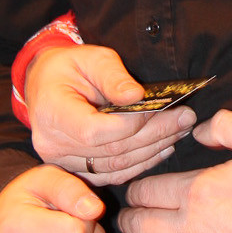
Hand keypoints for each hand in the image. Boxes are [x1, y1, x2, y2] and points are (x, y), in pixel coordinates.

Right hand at [25, 43, 197, 184]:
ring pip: (116, 166)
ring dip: (153, 150)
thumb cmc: (70, 67)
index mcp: (51, 112)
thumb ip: (113, 76)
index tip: (162, 108)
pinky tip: (162, 148)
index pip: (95, 131)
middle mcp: (53, 144)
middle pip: (111, 150)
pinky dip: (140, 164)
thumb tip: (137, 96)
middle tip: (185, 118)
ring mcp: (62, 161)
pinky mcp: (76, 170)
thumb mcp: (91, 58)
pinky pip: (112, 174)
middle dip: (154, 135)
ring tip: (180, 130)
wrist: (45, 84)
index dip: (132, 124)